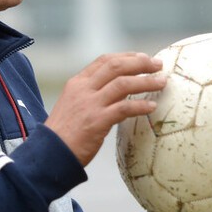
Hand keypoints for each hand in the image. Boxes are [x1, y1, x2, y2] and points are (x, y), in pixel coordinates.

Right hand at [44, 53, 166, 165]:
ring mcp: (90, 105)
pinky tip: (152, 107)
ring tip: (162, 82)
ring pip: (123, 84)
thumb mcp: (75, 106)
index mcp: (77, 83)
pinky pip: (124, 109)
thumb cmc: (64, 133)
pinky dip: (140, 106)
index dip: (127, 56)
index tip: (144, 57)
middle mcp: (83, 89)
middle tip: (159, 65)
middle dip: (140, 63)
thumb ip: (94, 95)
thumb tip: (122, 91)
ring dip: (146, 82)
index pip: (105, 61)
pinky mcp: (96, 122)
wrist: (49, 154)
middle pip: (116, 66)